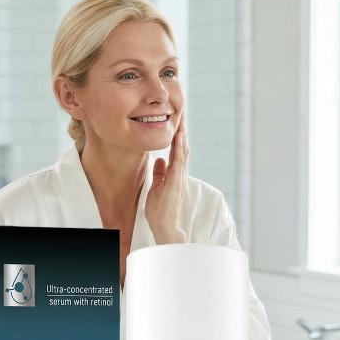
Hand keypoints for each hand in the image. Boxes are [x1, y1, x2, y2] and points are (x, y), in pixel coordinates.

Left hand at [146, 111, 188, 243]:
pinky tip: (179, 136)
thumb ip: (159, 173)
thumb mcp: (156, 187)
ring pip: (182, 151)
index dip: (177, 136)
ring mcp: (178, 177)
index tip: (176, 122)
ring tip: (182, 119)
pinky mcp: (176, 182)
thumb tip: (159, 160)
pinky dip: (179, 148)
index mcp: (173, 175)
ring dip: (182, 135)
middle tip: (181, 114)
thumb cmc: (160, 210)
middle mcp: (178, 174)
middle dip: (181, 131)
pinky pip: (178, 161)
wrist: (164, 226)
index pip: (177, 152)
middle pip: (182, 148)